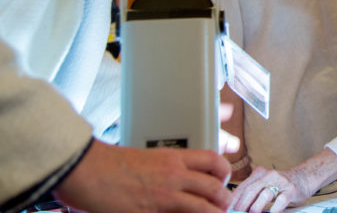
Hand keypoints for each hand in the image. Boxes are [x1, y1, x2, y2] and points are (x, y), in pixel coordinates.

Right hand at [53, 140, 231, 212]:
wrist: (85, 170)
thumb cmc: (108, 163)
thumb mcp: (145, 157)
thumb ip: (164, 167)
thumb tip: (177, 175)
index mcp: (172, 158)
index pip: (212, 160)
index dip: (224, 171)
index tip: (223, 179)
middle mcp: (173, 175)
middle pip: (214, 186)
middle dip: (224, 199)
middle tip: (223, 205)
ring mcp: (164, 196)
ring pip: (204, 206)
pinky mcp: (151, 212)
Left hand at [229, 166, 312, 212]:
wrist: (304, 177)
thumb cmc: (281, 184)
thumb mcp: (265, 183)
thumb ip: (252, 192)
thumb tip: (236, 206)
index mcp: (259, 173)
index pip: (242, 187)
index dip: (234, 200)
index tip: (228, 208)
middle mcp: (269, 175)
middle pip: (251, 190)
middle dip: (242, 205)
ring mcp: (281, 182)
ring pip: (264, 195)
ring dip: (256, 208)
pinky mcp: (291, 190)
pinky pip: (280, 201)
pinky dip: (273, 210)